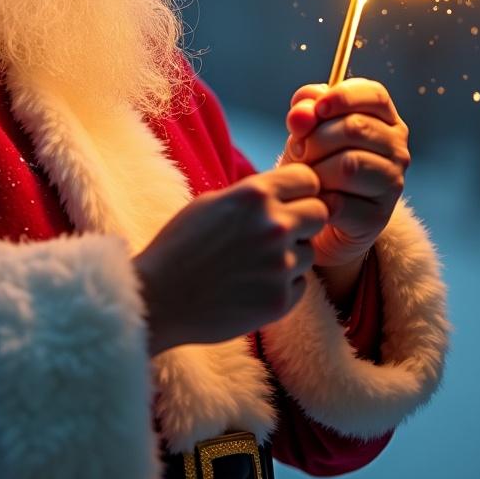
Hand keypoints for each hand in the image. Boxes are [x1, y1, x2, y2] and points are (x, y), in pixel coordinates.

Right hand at [132, 165, 327, 354]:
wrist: (159, 299)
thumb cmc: (179, 246)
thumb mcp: (211, 203)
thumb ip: (252, 195)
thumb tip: (284, 192)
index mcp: (255, 195)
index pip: (308, 178)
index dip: (301, 188)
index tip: (292, 198)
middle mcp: (274, 226)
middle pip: (320, 213)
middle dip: (304, 220)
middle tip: (279, 232)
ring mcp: (280, 265)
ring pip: (310, 253)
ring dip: (291, 256)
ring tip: (253, 264)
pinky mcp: (281, 300)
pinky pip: (300, 284)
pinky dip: (282, 284)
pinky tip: (250, 285)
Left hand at [283, 78, 408, 267]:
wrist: (317, 214)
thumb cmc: (315, 161)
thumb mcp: (306, 130)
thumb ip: (303, 113)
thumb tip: (301, 114)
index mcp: (384, 118)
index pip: (374, 94)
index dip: (343, 97)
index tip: (318, 108)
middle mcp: (396, 148)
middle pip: (355, 128)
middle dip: (316, 139)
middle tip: (299, 151)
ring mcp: (392, 183)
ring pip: (349, 165)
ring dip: (316, 170)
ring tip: (308, 177)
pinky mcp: (378, 216)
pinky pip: (340, 201)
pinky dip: (318, 199)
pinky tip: (316, 199)